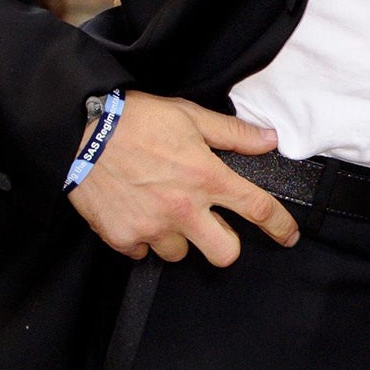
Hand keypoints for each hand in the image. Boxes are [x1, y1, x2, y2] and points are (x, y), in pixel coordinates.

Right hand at [66, 91, 296, 265]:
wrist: (81, 131)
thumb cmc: (136, 120)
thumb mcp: (191, 116)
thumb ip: (233, 134)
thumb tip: (269, 140)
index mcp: (206, 177)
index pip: (257, 209)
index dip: (280, 226)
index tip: (288, 236)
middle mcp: (183, 209)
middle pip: (224, 254)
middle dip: (225, 245)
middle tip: (213, 228)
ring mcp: (151, 227)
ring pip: (180, 253)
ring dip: (178, 237)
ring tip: (164, 210)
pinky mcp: (122, 237)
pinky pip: (142, 252)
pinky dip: (144, 239)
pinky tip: (138, 214)